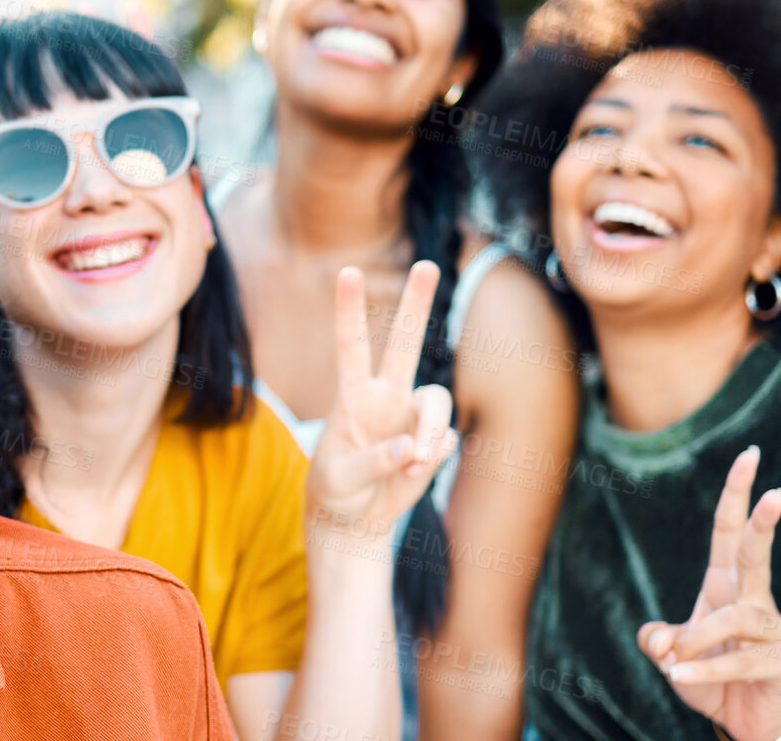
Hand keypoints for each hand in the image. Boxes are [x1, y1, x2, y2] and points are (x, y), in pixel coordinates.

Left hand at [306, 262, 459, 548]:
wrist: (354, 517)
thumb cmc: (334, 490)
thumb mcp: (338, 479)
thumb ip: (372, 461)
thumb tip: (412, 447)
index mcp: (352, 395)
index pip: (351, 344)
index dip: (350, 309)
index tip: (348, 272)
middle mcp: (385, 395)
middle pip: (405, 342)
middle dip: (417, 303)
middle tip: (427, 264)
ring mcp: (412, 416)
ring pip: (438, 400)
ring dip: (431, 432)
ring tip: (415, 462)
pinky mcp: (433, 440)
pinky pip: (445, 440)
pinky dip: (432, 458)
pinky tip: (414, 472)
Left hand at [639, 447, 780, 740]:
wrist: (744, 722)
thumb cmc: (708, 678)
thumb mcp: (670, 656)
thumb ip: (657, 641)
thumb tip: (657, 639)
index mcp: (725, 586)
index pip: (730, 533)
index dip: (736, 495)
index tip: (748, 455)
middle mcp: (753, 601)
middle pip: (757, 554)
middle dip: (763, 521)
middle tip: (776, 491)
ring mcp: (775, 632)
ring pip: (738, 618)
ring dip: (698, 639)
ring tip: (674, 664)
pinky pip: (741, 661)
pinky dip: (705, 671)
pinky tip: (681, 679)